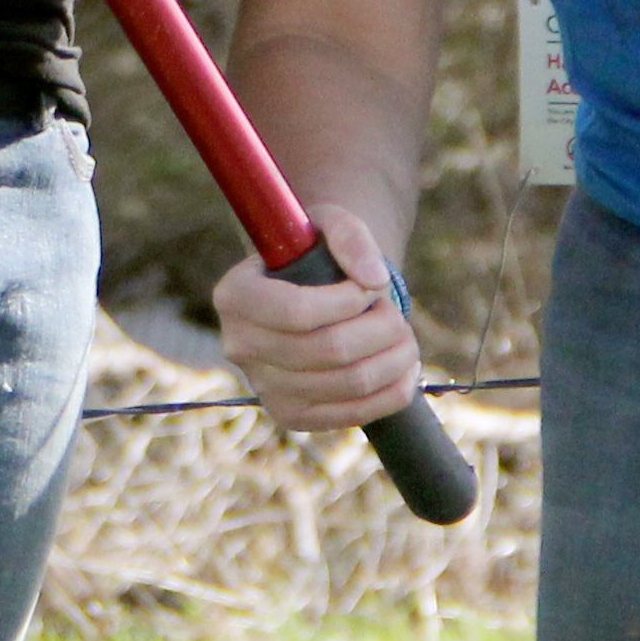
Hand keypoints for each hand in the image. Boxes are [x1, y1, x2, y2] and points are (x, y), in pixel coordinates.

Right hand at [207, 202, 420, 430]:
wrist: (306, 295)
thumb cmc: (315, 254)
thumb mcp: (327, 224)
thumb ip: (350, 236)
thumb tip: (373, 279)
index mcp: (234, 295)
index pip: (293, 311)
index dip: (345, 302)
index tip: (369, 287)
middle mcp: (238, 345)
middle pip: (327, 350)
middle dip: (380, 329)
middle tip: (395, 313)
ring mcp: (263, 387)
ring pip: (346, 383)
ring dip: (393, 359)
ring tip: (405, 338)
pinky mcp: (291, 416)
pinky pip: (351, 414)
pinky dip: (391, 394)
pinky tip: (404, 370)